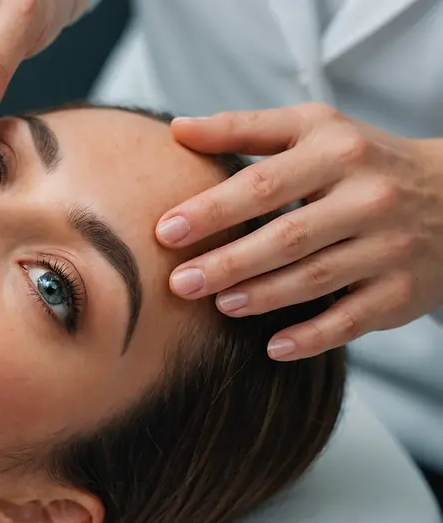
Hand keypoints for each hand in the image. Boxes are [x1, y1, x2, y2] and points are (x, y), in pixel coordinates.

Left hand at [156, 102, 442, 360]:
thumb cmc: (359, 160)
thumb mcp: (311, 128)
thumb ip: (244, 128)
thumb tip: (177, 129)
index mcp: (335, 153)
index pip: (263, 183)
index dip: (213, 209)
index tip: (165, 230)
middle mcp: (366, 199)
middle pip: (287, 236)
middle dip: (229, 261)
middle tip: (179, 282)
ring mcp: (387, 247)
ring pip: (317, 278)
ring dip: (263, 296)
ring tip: (218, 305)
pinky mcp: (401, 292)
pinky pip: (353, 320)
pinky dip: (313, 337)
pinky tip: (273, 348)